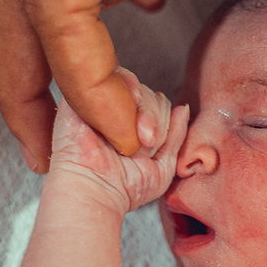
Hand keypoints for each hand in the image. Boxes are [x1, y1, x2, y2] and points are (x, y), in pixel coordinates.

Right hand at [50, 68, 188, 213]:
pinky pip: (113, 76)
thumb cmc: (126, 187)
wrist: (95, 190)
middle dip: (156, 117)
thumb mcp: (163, 165)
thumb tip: (184, 108)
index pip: (158, 104)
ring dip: (144, 110)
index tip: (156, 145)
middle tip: (147, 143)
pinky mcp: (82, 95)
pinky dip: (126, 88)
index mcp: (132, 126)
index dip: (164, 120)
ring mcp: (99, 102)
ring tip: (136, 136)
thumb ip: (176, 136)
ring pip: (135, 85)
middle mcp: (116, 112)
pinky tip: (125, 111)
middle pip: (149, 94)